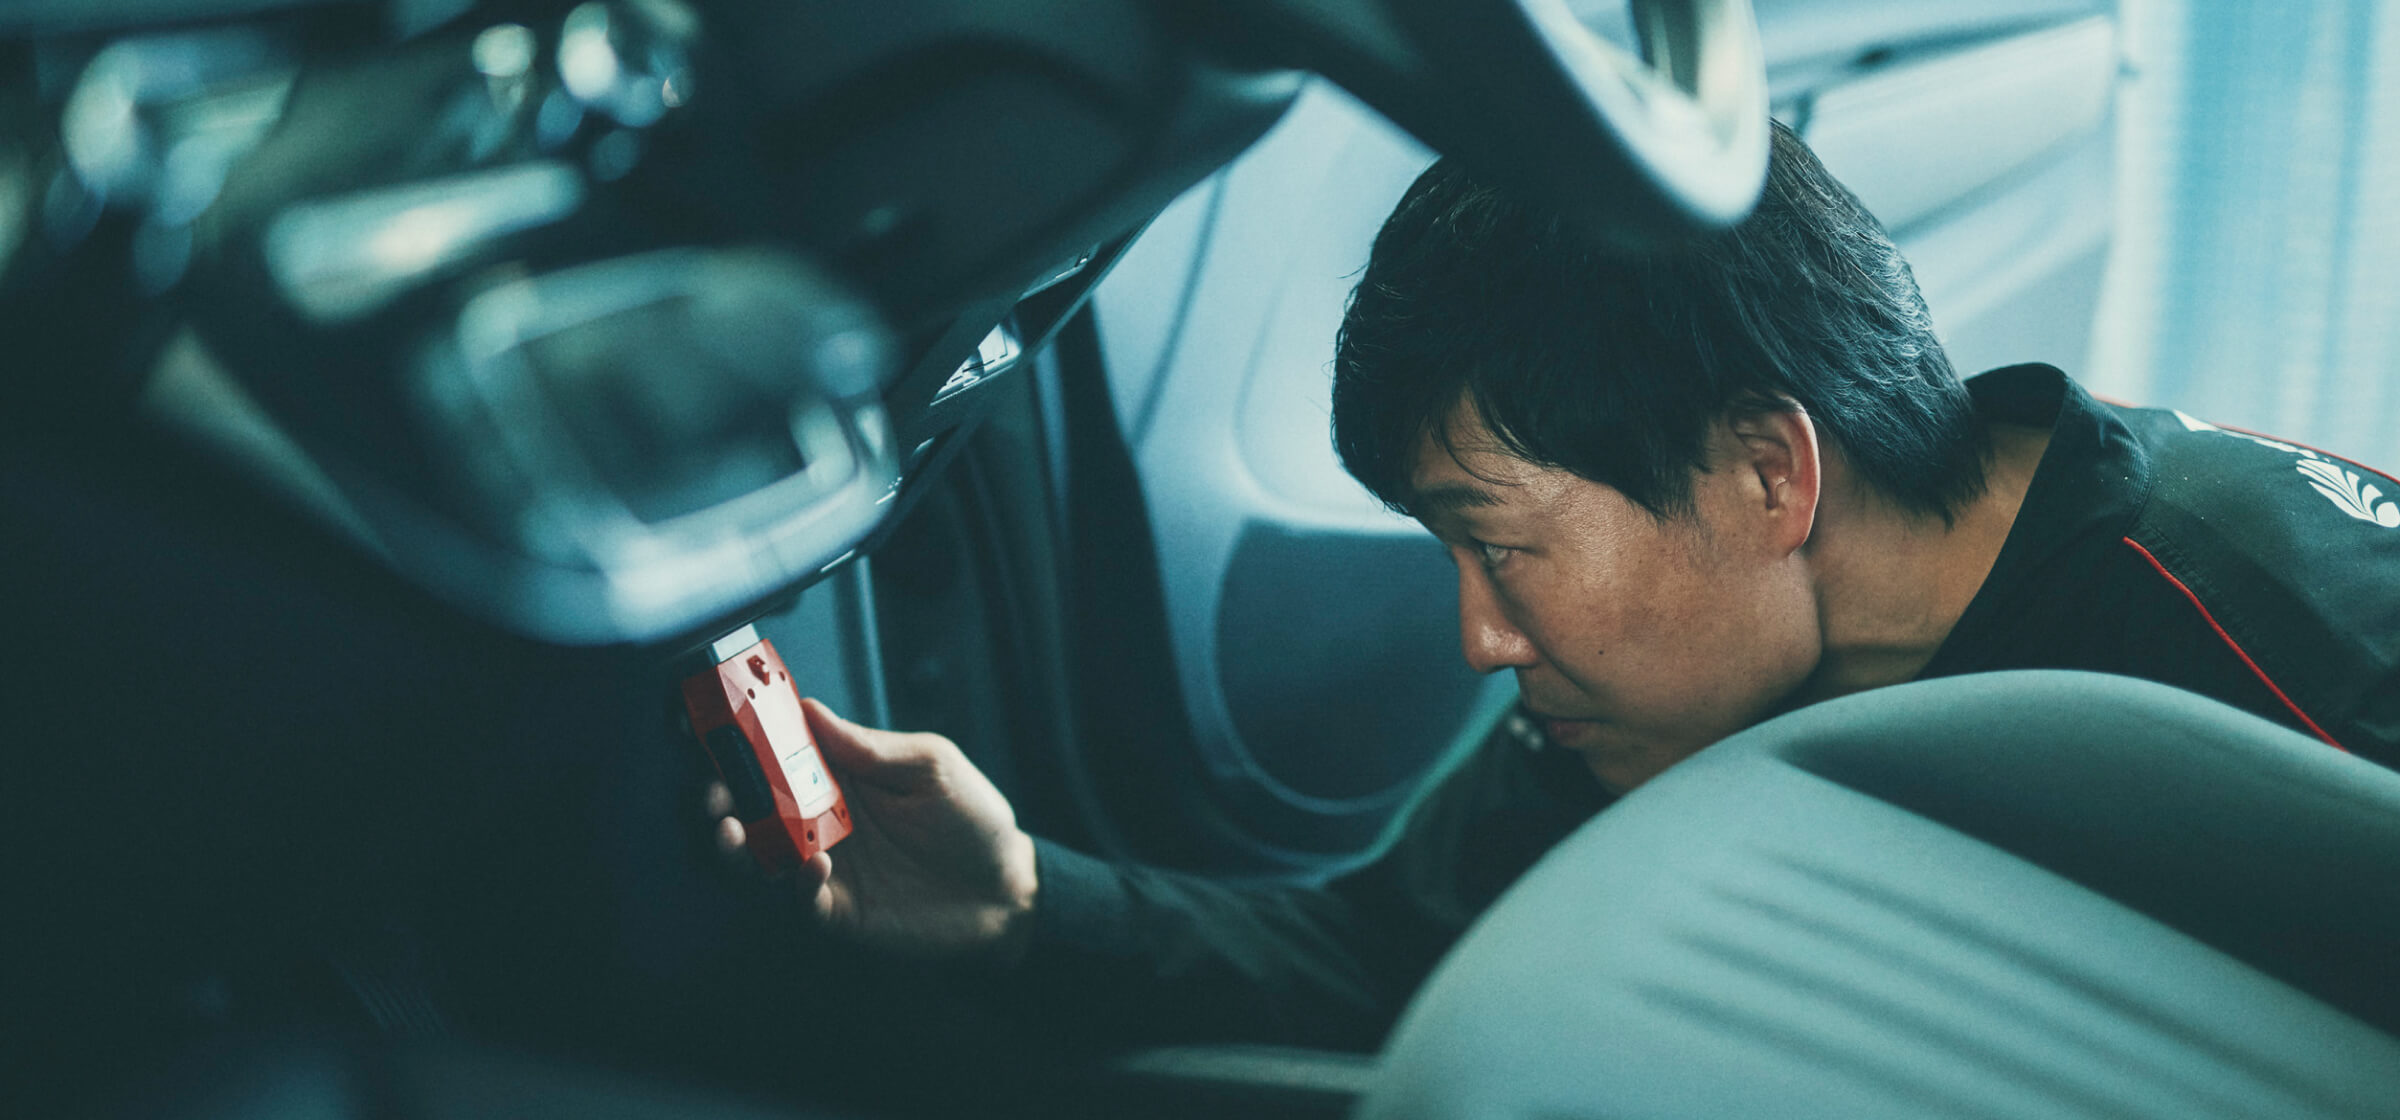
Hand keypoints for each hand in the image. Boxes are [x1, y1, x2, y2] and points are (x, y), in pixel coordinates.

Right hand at [711, 699, 1038, 963]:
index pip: (780, 752)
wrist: (1007, 890)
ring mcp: (828, 866)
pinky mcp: (841, 910)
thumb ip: (870, 746)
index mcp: (841, 775)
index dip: (743, 739)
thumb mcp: (930, 766)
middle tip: (713, 790)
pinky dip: (798, 885)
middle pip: (755, 805)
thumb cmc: (972, 818)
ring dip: (739, 843)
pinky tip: (814, 867)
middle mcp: (822, 819)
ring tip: (733, 828)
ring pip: (762, 857)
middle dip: (723, 795)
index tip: (711, 723)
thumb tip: (809, 709)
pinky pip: (802, 901)